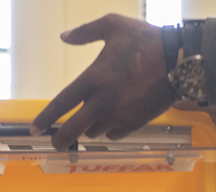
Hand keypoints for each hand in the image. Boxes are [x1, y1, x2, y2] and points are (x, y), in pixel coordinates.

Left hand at [30, 15, 173, 149]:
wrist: (179, 61)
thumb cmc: (146, 40)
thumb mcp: (114, 25)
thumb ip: (86, 32)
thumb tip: (64, 37)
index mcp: (94, 78)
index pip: (63, 103)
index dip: (46, 118)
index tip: (35, 129)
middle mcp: (103, 101)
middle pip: (74, 129)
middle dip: (61, 139)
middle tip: (56, 143)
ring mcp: (120, 115)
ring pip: (94, 132)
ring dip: (90, 128)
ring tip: (93, 118)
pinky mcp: (134, 123)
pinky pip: (114, 135)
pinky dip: (109, 130)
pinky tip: (113, 120)